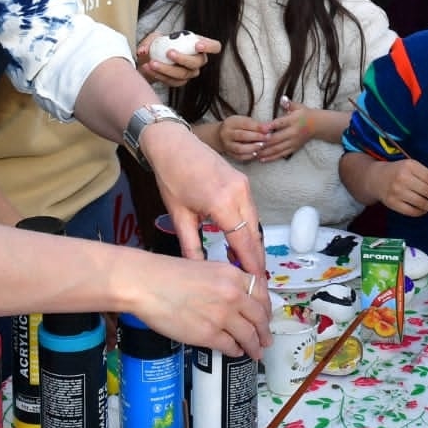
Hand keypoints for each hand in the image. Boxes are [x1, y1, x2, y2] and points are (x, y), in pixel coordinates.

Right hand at [122, 252, 270, 358]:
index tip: (266, 316)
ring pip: (249, 335)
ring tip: (256, 351)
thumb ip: (224, 282)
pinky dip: (235, 351)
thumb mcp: (205, 268)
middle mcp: (233, 294)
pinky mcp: (209, 335)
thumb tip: (236, 298)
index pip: (261, 294)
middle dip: (264, 331)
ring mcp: (223, 316)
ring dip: (254, 345)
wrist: (147, 285)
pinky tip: (235, 351)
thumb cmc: (167, 275)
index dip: (266, 309)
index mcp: (232, 274)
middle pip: (259, 317)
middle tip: (266, 339)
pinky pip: (230, 346)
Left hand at [135, 32, 220, 88]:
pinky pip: (173, 82)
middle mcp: (198, 60)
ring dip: (167, 69)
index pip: (214, 46)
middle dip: (184, 58)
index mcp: (198, 44)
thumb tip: (144, 51)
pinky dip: (160, 76)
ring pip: (184, 74)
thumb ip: (150, 41)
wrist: (150, 60)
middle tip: (169, 53)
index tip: (197, 45)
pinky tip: (149, 70)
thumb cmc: (159, 45)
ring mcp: (190, 73)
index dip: (209, 46)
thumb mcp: (154, 37)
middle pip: (198, 62)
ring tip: (151, 63)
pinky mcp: (180, 82)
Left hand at [142, 120, 266, 275]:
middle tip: (256, 282)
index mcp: (222, 203)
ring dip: (253, 244)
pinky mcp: (243, 181)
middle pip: (254, 234)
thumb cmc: (171, 178)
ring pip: (255, 222)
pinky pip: (251, 210)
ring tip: (249, 266)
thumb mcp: (178, 215)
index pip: (243, 241)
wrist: (173, 144)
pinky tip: (243, 242)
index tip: (256, 284)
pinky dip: (249, 228)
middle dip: (257, 258)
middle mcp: (239, 193)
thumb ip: (191, 245)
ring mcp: (244, 185)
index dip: (251, 264)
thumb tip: (199, 270)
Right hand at [216, 115, 269, 161]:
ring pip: (240, 148)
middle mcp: (227, 134)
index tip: (268, 129)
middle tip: (268, 138)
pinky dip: (249, 156)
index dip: (257, 127)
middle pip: (242, 136)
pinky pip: (239, 157)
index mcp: (231, 122)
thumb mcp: (243, 121)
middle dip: (257, 137)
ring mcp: (227, 145)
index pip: (245, 124)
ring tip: (262, 146)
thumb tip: (269, 127)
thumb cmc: (236, 127)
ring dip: (253, 147)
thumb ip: (255, 124)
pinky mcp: (229, 153)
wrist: (219, 136)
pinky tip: (256, 153)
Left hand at [257, 99, 313, 161]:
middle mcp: (293, 132)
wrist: (318, 125)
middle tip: (251, 144)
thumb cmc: (305, 114)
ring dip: (265, 152)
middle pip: (277, 138)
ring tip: (253, 153)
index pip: (280, 123)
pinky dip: (271, 157)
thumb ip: (289, 104)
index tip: (260, 129)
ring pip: (277, 148)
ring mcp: (293, 142)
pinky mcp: (293, 148)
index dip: (270, 126)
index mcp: (293, 120)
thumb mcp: (298, 106)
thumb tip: (282, 98)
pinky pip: (281, 154)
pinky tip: (262, 159)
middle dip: (264, 142)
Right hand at [376, 160, 427, 217]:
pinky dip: (420, 212)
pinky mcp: (392, 203)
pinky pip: (411, 211)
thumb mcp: (412, 166)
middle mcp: (402, 178)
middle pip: (427, 191)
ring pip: (420, 203)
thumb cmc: (398, 171)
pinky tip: (425, 210)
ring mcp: (396, 192)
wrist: (375, 178)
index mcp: (409, 166)